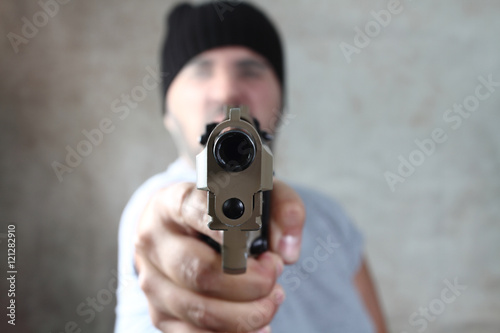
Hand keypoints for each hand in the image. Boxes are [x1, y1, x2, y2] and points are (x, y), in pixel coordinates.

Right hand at [134, 180, 304, 331]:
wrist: (180, 229)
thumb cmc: (221, 210)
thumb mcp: (255, 193)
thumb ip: (282, 209)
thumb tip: (287, 252)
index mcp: (173, 203)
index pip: (193, 210)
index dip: (224, 229)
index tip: (250, 243)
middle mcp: (155, 241)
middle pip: (200, 272)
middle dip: (250, 282)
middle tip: (274, 273)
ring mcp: (153, 281)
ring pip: (200, 310)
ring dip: (247, 313)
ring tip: (271, 299)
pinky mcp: (159, 312)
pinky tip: (257, 326)